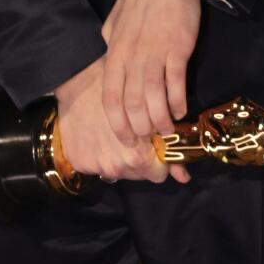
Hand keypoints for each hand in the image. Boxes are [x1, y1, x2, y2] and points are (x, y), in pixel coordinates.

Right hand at [52, 57, 169, 181]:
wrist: (78, 87)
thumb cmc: (120, 93)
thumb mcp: (152, 112)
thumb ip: (169, 146)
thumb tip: (185, 177)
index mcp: (138, 155)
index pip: (159, 174)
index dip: (162, 158)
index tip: (158, 144)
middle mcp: (117, 166)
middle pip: (140, 174)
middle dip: (145, 158)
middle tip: (139, 137)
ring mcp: (97, 166)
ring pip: (122, 172)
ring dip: (124, 158)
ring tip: (121, 135)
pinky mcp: (81, 163)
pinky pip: (99, 169)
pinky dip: (104, 156)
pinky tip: (103, 138)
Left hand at [100, 0, 203, 182]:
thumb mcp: (114, 23)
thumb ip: (113, 47)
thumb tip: (111, 65)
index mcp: (115, 53)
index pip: (111, 98)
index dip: (117, 122)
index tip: (124, 137)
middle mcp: (132, 58)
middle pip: (132, 103)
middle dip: (138, 128)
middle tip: (145, 142)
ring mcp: (155, 54)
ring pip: (153, 98)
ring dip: (159, 119)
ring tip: (165, 131)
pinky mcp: (178, 49)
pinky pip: (175, 83)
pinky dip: (177, 101)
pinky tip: (181, 111)